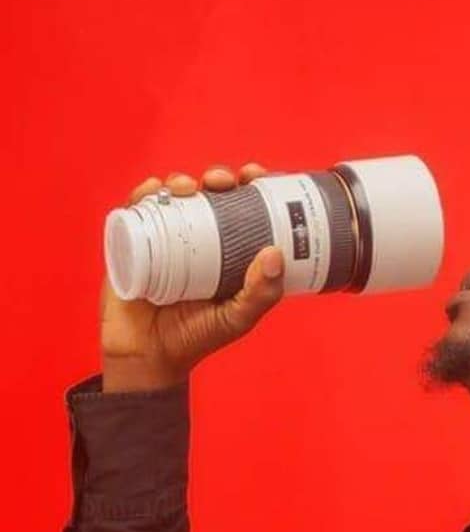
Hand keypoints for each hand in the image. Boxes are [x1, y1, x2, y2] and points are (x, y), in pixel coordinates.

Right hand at [100, 162, 283, 389]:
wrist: (148, 355)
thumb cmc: (196, 337)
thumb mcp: (237, 318)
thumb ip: (260, 294)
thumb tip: (275, 253)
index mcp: (229, 252)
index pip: (244, 210)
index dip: (251, 187)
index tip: (257, 175)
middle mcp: (199, 239)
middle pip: (210, 196)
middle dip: (219, 178)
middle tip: (224, 181)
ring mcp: (164, 238)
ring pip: (173, 197)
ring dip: (181, 181)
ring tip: (188, 188)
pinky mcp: (132, 242)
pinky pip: (136, 210)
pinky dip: (143, 194)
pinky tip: (153, 190)